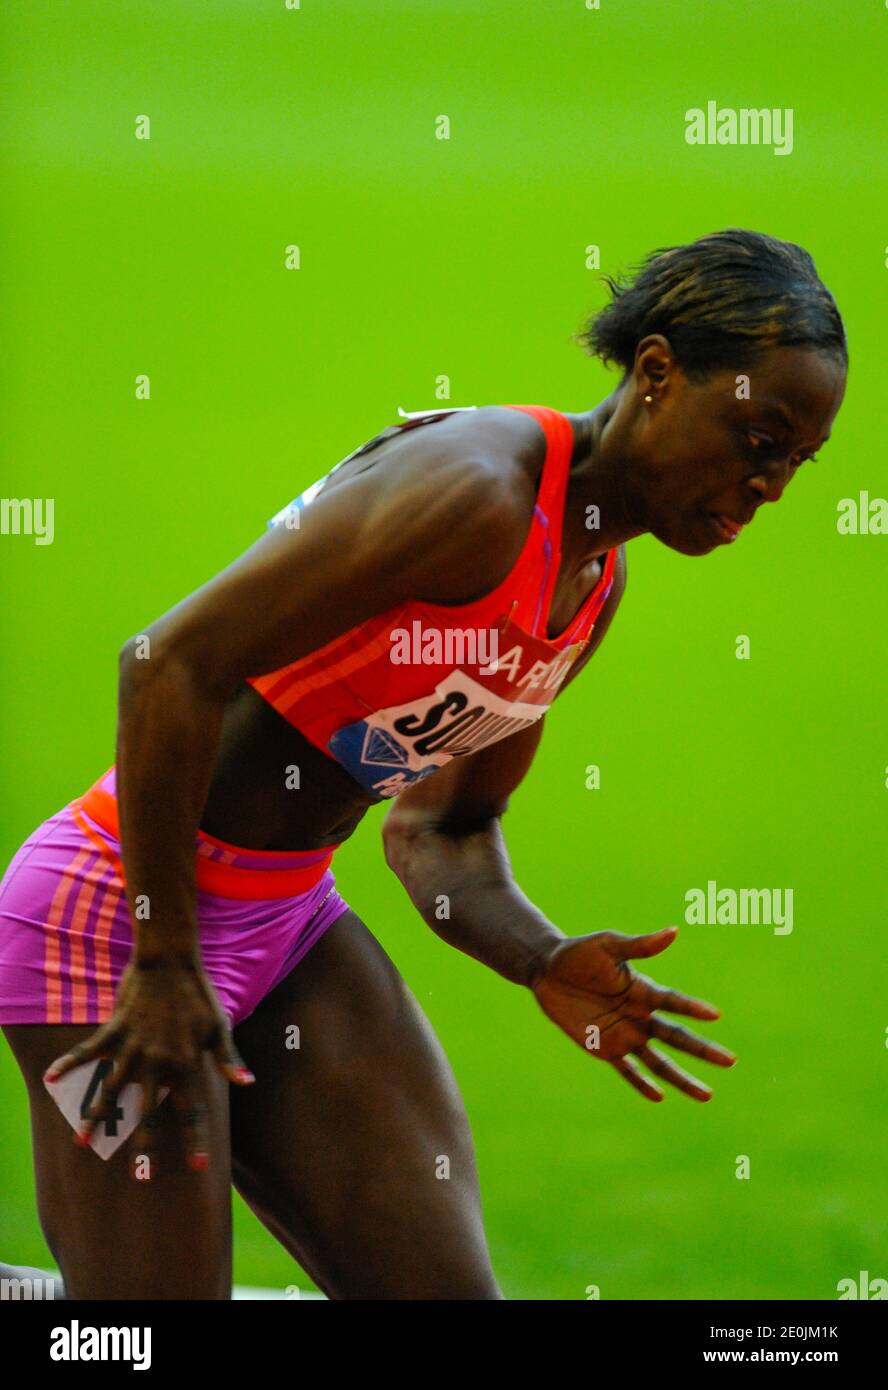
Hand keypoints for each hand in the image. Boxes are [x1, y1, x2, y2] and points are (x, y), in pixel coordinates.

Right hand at [44, 953, 253, 1172]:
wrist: (170, 960)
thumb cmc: (198, 994)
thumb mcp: (219, 1027)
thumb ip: (228, 1060)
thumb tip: (247, 1084)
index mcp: (184, 1064)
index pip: (191, 1111)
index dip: (195, 1139)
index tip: (198, 1167)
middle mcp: (156, 1062)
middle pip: (147, 1113)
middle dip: (144, 1148)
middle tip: (141, 1178)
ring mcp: (131, 1047)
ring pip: (110, 1090)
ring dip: (96, 1117)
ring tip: (82, 1144)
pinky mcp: (114, 1030)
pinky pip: (89, 1051)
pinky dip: (70, 1063)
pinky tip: (52, 1079)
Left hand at [531, 926, 735, 1100]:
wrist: (547, 971)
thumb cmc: (580, 952)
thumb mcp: (608, 945)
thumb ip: (640, 945)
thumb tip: (674, 932)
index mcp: (643, 990)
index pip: (672, 1001)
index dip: (691, 1007)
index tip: (715, 1014)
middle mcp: (640, 1016)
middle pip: (675, 1037)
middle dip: (702, 1049)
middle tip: (730, 1061)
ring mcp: (624, 1035)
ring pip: (659, 1062)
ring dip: (682, 1077)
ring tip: (707, 1094)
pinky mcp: (604, 1049)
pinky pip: (626, 1071)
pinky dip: (641, 1083)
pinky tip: (659, 1097)